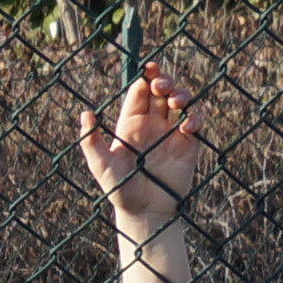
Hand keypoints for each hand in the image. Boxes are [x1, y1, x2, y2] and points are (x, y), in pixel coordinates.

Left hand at [81, 63, 204, 230]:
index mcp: (131, 125)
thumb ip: (91, 142)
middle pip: (162, 91)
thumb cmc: (119, 190)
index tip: (149, 70)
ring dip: (182, 94)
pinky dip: (197, 117)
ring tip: (176, 102)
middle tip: (162, 86)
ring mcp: (171, 133)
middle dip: (165, 81)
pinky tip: (187, 127)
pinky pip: (197, 121)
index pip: (140, 93)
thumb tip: (85, 114)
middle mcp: (152, 125)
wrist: (145, 212)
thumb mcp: (102, 166)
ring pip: (181, 102)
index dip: (146, 77)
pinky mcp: (189, 144)